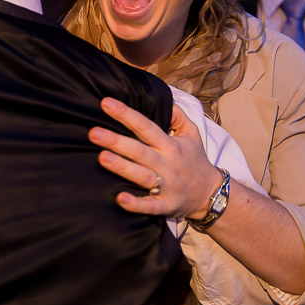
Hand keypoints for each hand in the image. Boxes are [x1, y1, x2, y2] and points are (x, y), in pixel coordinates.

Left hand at [88, 98, 220, 219]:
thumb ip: (178, 116)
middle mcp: (167, 163)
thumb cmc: (195, 160)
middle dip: (116, 141)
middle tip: (93, 132)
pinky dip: (136, 204)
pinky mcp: (167, 205)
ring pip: (142, 175)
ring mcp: (167, 185)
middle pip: (139, 150)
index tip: (105, 103)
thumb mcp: (192, 134)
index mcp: (170, 145)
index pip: (145, 126)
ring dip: (122, 167)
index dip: (125, 114)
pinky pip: (150, 206)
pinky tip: (120, 198)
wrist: (211, 194)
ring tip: (102, 158)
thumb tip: (164, 98)